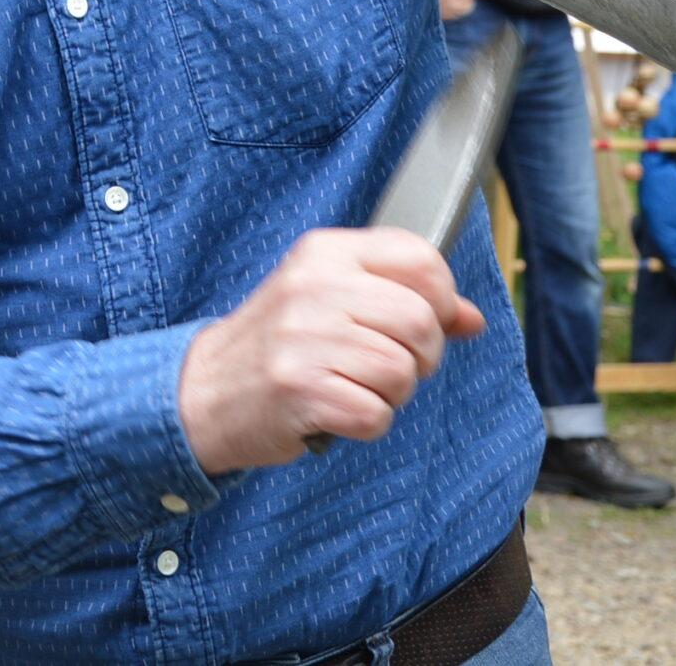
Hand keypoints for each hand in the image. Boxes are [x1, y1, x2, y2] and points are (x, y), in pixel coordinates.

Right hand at [177, 228, 485, 471]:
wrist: (203, 391)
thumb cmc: (279, 345)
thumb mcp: (333, 301)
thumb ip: (402, 299)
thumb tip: (472, 318)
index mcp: (325, 252)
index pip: (421, 259)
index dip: (441, 299)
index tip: (423, 322)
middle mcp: (313, 286)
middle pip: (421, 320)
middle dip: (420, 357)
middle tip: (386, 366)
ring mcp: (303, 337)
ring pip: (402, 371)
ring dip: (391, 395)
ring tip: (352, 387)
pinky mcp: (299, 389)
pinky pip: (376, 415)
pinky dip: (366, 424)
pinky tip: (336, 412)